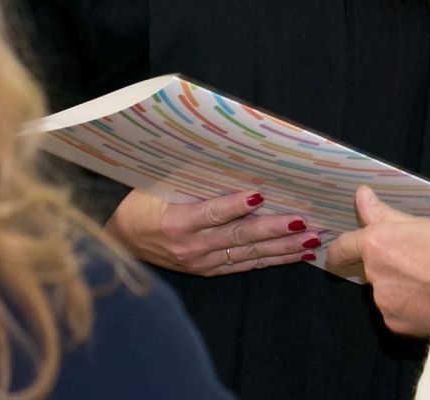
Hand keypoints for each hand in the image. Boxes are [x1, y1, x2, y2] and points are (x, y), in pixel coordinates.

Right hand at [106, 189, 319, 276]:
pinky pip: (245, 265)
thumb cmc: (139, 204)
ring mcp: (201, 262)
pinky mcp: (207, 271)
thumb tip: (224, 157)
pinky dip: (272, 260)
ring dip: (282, 249)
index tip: (260, 196)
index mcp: (176, 223)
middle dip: (275, 230)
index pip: (212, 214)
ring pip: (249, 255)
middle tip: (304, 223)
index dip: (236, 206)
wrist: (118, 241)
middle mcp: (191, 247)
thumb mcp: (157, 186)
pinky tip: (296, 255)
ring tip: (311, 240)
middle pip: (239, 237)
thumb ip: (189, 179)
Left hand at [327, 187, 429, 337]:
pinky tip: (429, 301)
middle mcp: (374, 274)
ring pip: (385, 291)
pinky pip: (395, 312)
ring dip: (398, 287)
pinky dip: (407, 308)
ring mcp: (383, 301)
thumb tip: (361, 195)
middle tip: (417, 263)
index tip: (340, 254)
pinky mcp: (395, 324)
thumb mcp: (425, 224)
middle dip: (387, 266)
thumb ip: (386, 215)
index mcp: (377, 244)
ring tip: (429, 284)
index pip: (343, 247)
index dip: (340, 250)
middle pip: (371, 269)